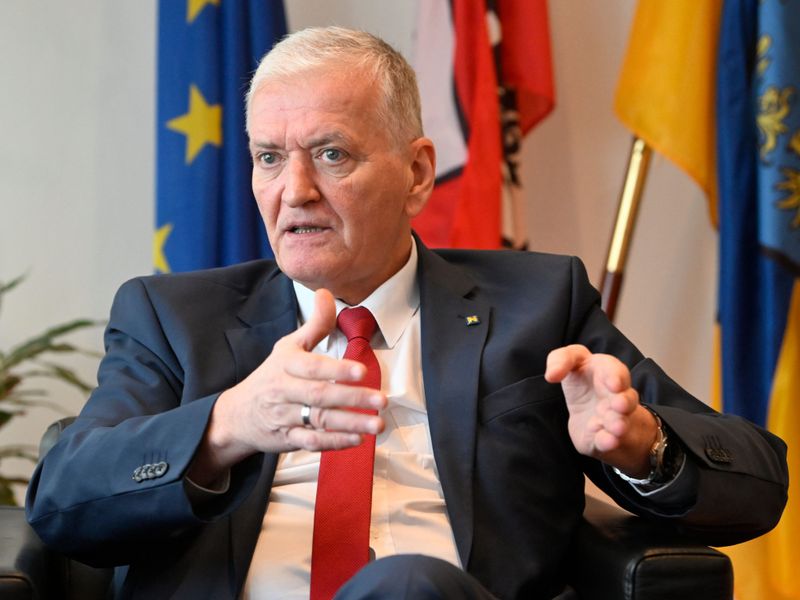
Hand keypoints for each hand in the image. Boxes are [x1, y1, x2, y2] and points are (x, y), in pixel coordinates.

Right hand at [189, 289, 385, 483]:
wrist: (237, 413)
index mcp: (286, 365)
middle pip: (320, 395)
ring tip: (377, 424)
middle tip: (381, 400)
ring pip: (319, 421)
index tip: (361, 371)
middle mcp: (284, 391)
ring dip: (350, 424)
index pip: (312, 367)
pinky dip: (334, 443)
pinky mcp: (288, 438)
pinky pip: (312, 442)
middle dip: (352, 399)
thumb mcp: (288, 347)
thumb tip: (326, 293)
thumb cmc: (270, 376)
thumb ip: (314, 324)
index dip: (337, 369)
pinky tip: (356, 440)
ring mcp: (285, 417)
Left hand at [545, 344, 656, 476]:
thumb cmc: (581, 383)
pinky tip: (608, 441)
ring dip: (618, 423)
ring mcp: (614, 418)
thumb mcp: (570, 364)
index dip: (616, 375)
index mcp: (607, 373)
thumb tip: (551, 375)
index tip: (613, 383)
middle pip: (626, 398)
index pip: (614, 369)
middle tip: (619, 405)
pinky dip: (608, 441)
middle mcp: (616, 396)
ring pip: (621, 420)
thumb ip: (559, 361)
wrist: (591, 414)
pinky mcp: (606, 437)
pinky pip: (610, 440)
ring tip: (616, 428)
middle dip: (624, 401)